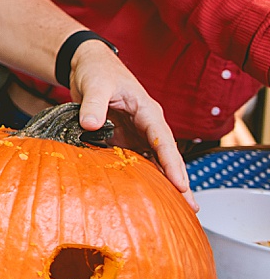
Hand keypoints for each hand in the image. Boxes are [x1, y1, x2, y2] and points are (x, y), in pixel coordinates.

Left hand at [67, 41, 193, 208]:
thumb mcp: (95, 84)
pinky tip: (143, 198)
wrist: (87, 66)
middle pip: (166, 157)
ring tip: (174, 211)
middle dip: (179, 182)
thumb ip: (94, 104)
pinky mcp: (122, 140)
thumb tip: (91, 125)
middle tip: (191, 208)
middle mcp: (147, 126)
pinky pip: (133, 162)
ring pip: (153, 163)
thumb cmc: (97, 71)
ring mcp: (135, 134)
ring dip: (162, 185)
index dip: (173, 164)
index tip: (181, 185)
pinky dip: (140, 178)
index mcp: (148, 111)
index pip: (164, 141)